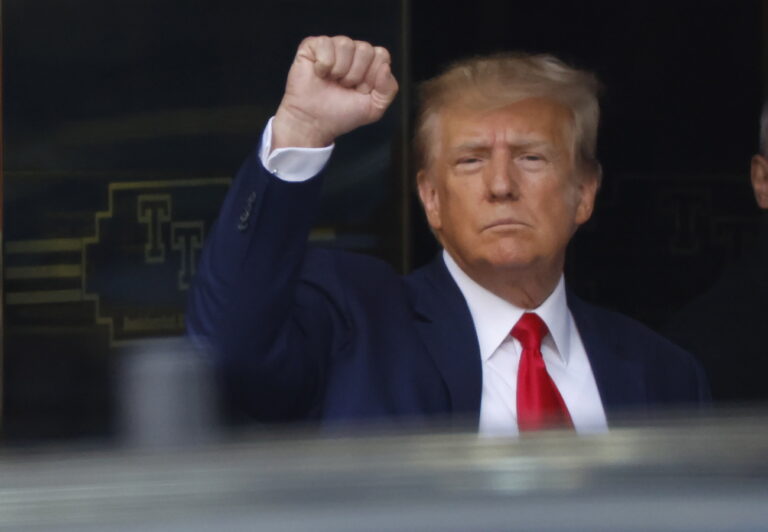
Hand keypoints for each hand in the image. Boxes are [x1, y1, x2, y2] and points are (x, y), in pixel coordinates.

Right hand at [272, 35, 398, 149]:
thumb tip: (385, 67)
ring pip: (346, 44)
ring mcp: (332, 47)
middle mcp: (352, 52)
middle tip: (344, 87)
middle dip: (355, 75)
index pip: (381, 55)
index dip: (372, 77)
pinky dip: (324, 64)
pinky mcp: (312, 46)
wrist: (314, 123)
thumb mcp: (374, 108)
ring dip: (340, 71)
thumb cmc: (341, 115)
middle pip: (366, 49)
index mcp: (368, 63)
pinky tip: (319, 74)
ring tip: (332, 82)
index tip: (360, 91)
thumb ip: (389, 89)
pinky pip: (325, 43)